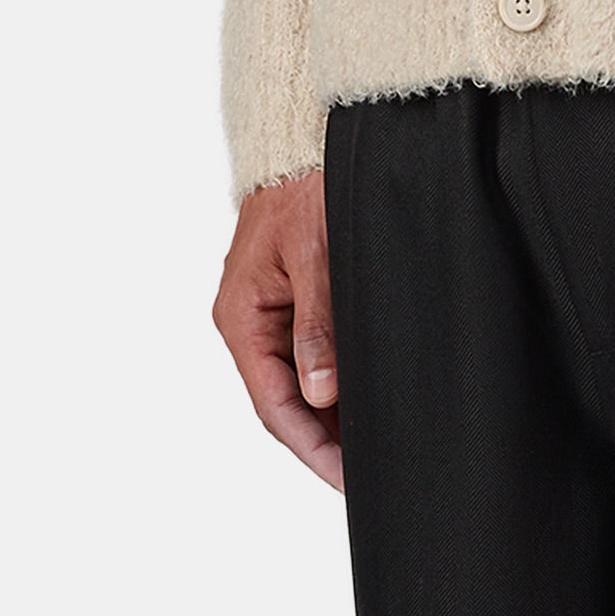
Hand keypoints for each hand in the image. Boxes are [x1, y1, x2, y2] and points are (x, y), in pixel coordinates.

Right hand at [212, 168, 342, 490]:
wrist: (302, 137)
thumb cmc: (306, 185)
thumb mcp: (317, 254)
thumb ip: (317, 326)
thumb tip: (320, 393)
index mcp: (241, 316)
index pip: (274, 405)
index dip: (311, 447)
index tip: (347, 478)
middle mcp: (247, 320)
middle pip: (284, 400)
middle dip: (324, 438)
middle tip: (371, 469)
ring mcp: (266, 310)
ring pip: (296, 380)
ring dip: (328, 412)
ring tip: (373, 443)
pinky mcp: (288, 297)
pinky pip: (305, 352)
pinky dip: (331, 378)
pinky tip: (361, 397)